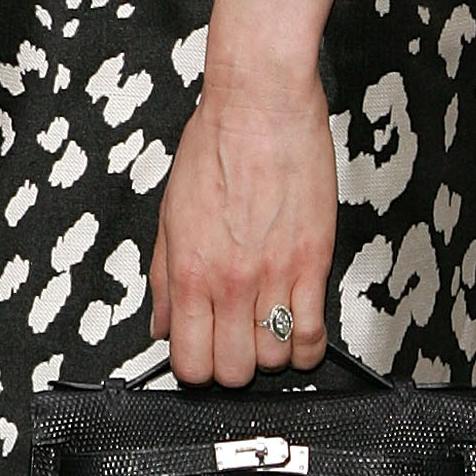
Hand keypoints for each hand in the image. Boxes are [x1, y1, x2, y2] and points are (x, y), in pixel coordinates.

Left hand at [149, 70, 337, 385]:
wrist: (261, 104)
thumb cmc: (215, 144)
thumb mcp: (170, 213)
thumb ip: (164, 277)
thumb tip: (162, 324)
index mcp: (191, 270)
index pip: (189, 361)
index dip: (195, 367)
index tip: (201, 352)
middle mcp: (231, 281)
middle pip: (234, 371)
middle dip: (231, 364)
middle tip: (232, 339)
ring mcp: (275, 276)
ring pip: (274, 359)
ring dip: (269, 351)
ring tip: (264, 325)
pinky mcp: (313, 263)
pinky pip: (312, 333)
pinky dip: (305, 344)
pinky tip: (296, 327)